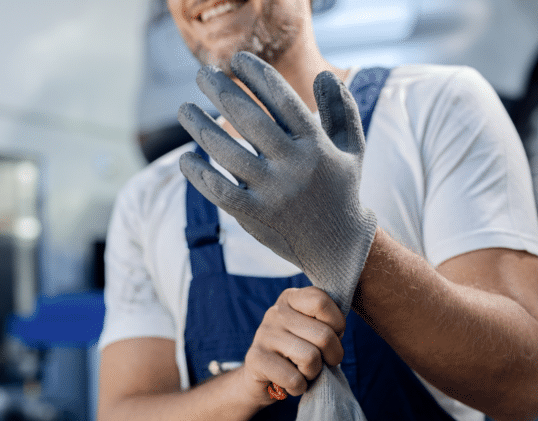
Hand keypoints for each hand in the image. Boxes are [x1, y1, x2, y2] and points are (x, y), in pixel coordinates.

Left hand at [177, 51, 375, 314]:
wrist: (338, 245)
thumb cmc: (342, 187)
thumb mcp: (352, 147)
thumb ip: (343, 108)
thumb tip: (325, 75)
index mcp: (316, 144)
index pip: (281, 99)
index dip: (256, 75)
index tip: (236, 60)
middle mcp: (294, 166)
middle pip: (249, 119)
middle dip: (221, 91)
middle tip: (203, 73)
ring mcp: (274, 192)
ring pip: (227, 153)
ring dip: (201, 128)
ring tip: (185, 109)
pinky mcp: (256, 215)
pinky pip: (220, 191)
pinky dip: (200, 174)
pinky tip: (188, 158)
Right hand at [242, 287, 345, 405]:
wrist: (261, 379)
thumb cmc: (297, 354)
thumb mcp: (313, 331)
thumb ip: (327, 323)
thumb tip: (339, 332)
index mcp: (291, 299)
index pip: (321, 302)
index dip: (337, 325)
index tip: (331, 337)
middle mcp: (275, 312)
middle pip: (324, 335)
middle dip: (332, 356)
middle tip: (321, 363)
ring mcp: (263, 334)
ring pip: (310, 357)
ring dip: (313, 373)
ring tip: (303, 372)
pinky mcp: (255, 359)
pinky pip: (294, 379)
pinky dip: (298, 388)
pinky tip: (289, 383)